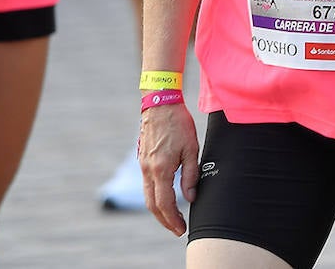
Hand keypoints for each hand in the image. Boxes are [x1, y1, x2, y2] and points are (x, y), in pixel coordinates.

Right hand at [139, 103, 199, 234]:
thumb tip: (190, 198)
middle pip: (152, 204)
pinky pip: (147, 185)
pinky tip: (165, 199)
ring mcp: (143, 165)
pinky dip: (155, 197)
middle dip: (165, 220)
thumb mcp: (191, 148)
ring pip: (148, 196)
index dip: (173, 219)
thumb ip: (191, 175)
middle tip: (178, 229)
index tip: (181, 228)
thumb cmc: (179, 124)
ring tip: (173, 218)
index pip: (164, 203)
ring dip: (159, 210)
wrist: (160, 104)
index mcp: (160, 169)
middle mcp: (148, 170)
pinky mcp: (143, 160)